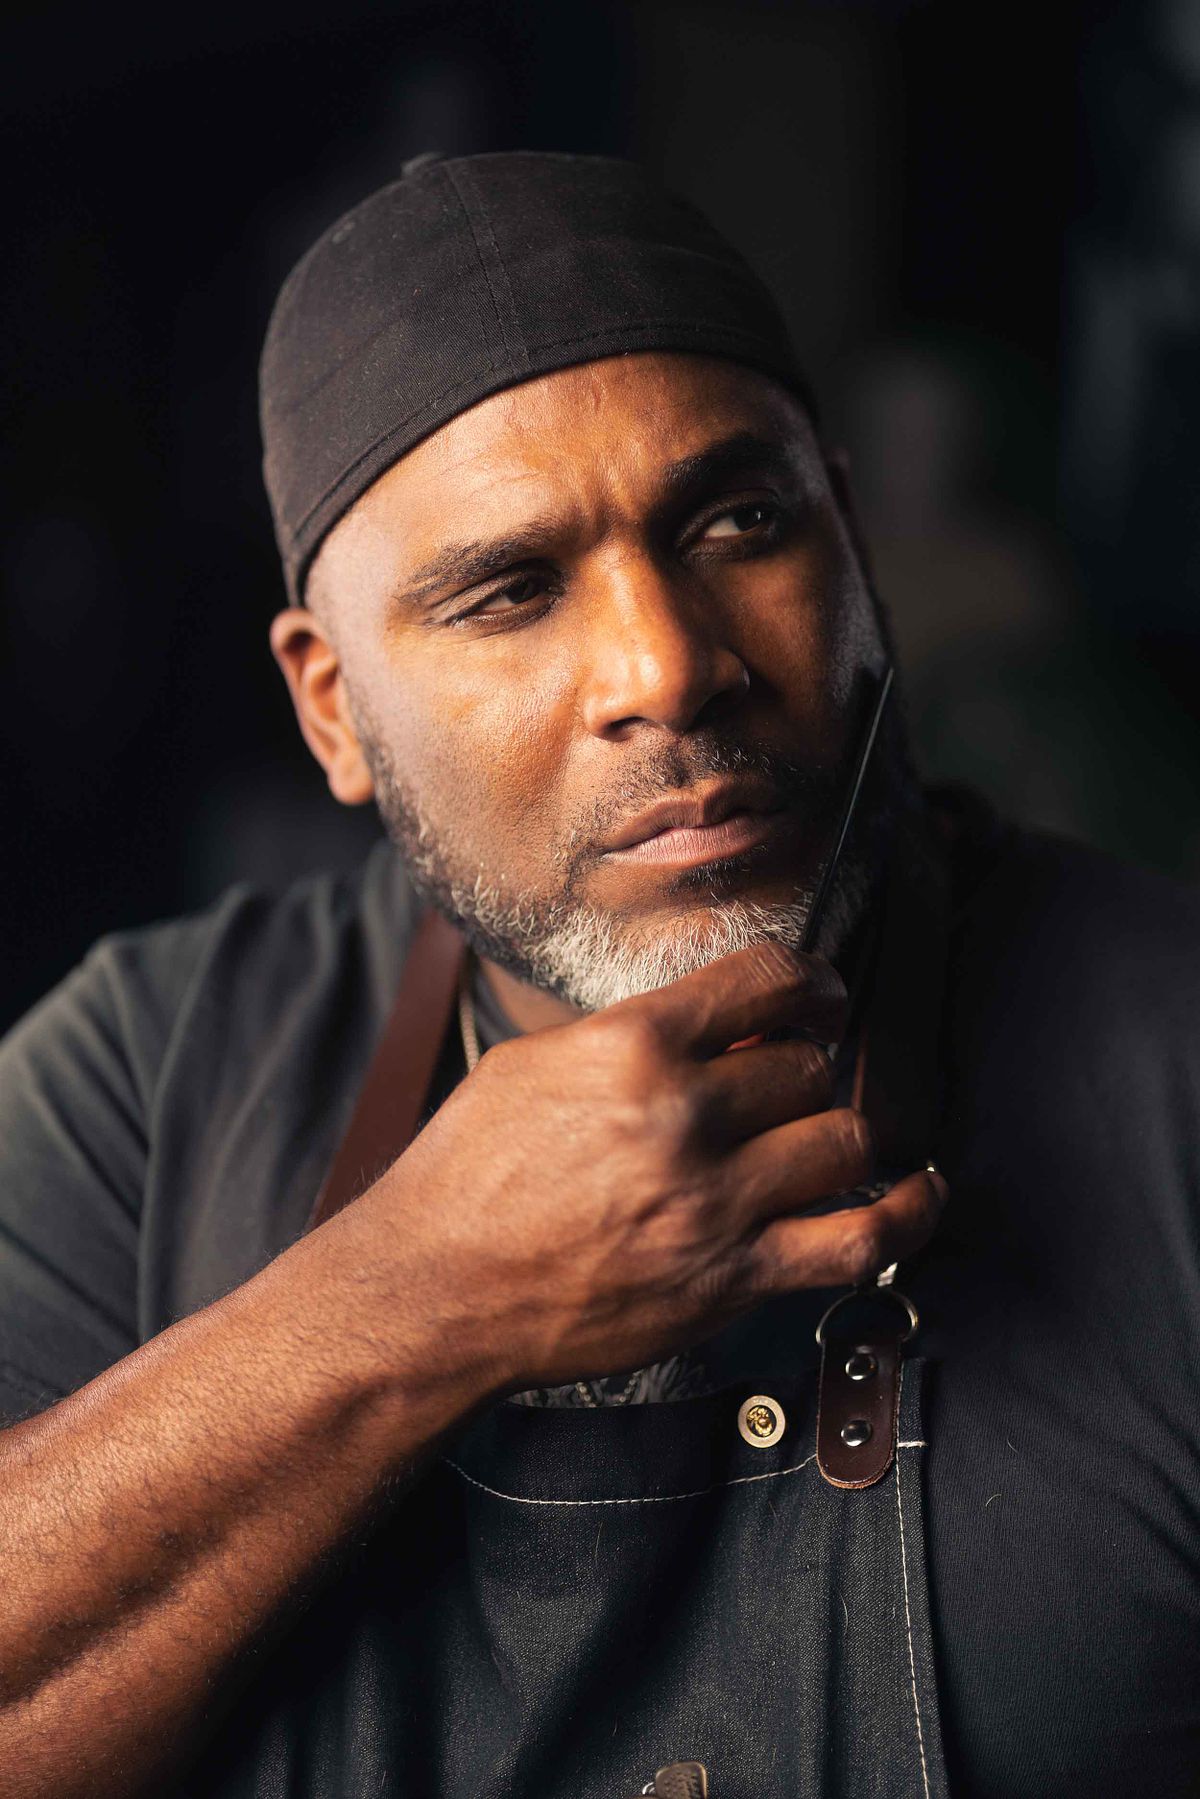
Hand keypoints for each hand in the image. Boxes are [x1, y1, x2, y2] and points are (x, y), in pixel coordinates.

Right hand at [348, 941, 947, 1397]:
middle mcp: (683, 1115)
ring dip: (837, 1132)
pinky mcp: (731, 1277)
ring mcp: (713, 1201)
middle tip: (789, 1086)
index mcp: (632, 1046)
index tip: (818, 997)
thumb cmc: (467, 1176)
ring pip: (842, 1139)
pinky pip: (858, 1239)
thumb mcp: (532, 1066)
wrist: (435, 1290)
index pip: (765, 981)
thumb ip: (624, 1037)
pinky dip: (906, 1212)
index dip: (808, 983)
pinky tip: (918, 1191)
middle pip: (806, 1067)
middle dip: (803, 1070)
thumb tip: (704, 1024)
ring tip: (822, 1134)